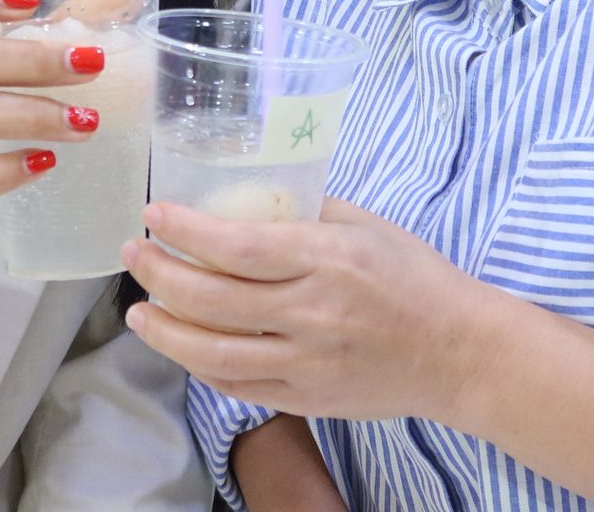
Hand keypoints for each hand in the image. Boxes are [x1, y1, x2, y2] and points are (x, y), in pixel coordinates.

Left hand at [120, 197, 492, 423]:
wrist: (460, 352)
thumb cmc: (417, 279)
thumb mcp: (368, 226)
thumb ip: (309, 211)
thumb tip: (252, 195)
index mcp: (327, 260)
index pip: (237, 246)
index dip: (185, 232)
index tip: (153, 215)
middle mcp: (311, 313)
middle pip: (212, 300)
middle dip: (160, 276)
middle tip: (134, 255)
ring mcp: (306, 364)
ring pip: (214, 353)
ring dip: (165, 332)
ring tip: (138, 313)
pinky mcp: (306, 398)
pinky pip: (238, 387)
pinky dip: (201, 367)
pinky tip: (182, 347)